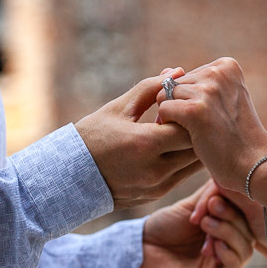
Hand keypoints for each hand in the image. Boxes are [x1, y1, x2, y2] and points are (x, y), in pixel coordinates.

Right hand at [75, 69, 202, 209]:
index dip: (191, 113)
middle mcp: (154, 170)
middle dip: (198, 130)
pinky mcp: (156, 195)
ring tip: (189, 129)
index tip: (185, 103)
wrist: (68, 176)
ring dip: (195, 147)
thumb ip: (151, 88)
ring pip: (193, 165)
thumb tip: (177, 72)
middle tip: (194, 115)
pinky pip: (182, 176)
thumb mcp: (119, 107)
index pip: (189, 127)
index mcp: (144, 144)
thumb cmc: (92, 136)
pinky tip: (177, 146)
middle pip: (197, 148)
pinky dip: (184, 160)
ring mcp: (157, 186)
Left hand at [134, 181, 255, 267]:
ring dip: (228, 233)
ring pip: (245, 251)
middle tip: (212, 206)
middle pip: (248, 233)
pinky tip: (214, 246)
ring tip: (205, 223)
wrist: (140, 251)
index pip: (248, 216)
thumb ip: (213, 193)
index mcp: (228, 228)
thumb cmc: (164, 228)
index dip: (239, 203)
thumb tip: (231, 176)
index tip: (219, 192)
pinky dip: (229, 257)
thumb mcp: (191, 206)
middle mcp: (230, 248)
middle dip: (231, 217)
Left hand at [156, 58, 266, 191]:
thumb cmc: (234, 134)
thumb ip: (196, 82)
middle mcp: (217, 72)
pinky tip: (191, 136)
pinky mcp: (195, 109)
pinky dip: (169, 126)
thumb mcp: (221, 99)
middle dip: (180, 106)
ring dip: (174, 117)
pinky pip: (163, 110)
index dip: (190, 99)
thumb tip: (165, 71)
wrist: (254, 163)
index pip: (186, 76)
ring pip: (165, 95)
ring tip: (199, 131)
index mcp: (226, 65)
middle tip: (205, 126)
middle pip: (174, 84)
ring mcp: (207, 90)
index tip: (213, 114)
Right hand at [191, 180, 266, 267]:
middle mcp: (244, 192)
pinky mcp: (242, 224)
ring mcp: (242, 209)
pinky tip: (212, 251)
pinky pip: (223, 230)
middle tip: (200, 231)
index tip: (196, 218)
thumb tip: (215, 174)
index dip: (205, 201)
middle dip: (206, 217)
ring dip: (211, 232)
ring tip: (207, 249)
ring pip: (217, 218)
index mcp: (248, 181)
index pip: (217, 186)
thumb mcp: (256, 210)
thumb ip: (236, 193)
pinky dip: (216, 240)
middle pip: (215, 201)